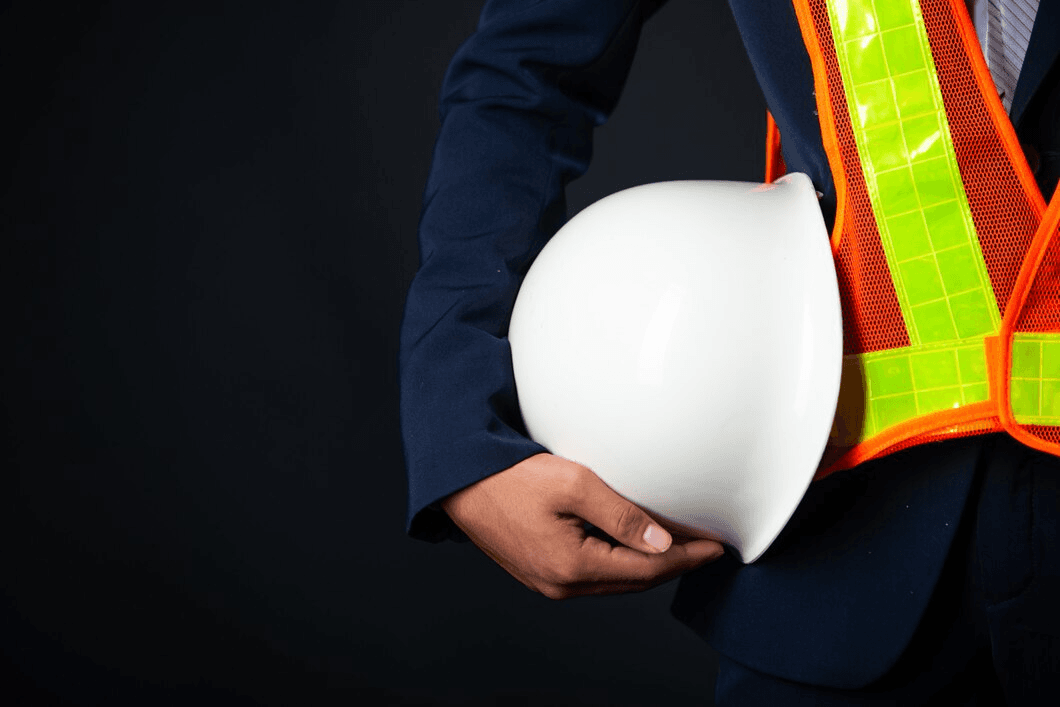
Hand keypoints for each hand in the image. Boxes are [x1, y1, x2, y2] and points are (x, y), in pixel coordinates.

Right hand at [441, 453, 724, 598]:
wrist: (460, 483)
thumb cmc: (511, 477)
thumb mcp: (573, 484)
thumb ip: (621, 515)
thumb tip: (661, 546)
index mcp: (572, 567)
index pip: (647, 569)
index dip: (686, 558)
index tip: (715, 547)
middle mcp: (561, 585)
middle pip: (633, 582)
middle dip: (673, 565)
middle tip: (705, 548)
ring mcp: (549, 583)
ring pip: (614, 581)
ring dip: (648, 566)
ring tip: (678, 548)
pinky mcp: (541, 572)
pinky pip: (594, 575)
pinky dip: (621, 563)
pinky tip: (633, 547)